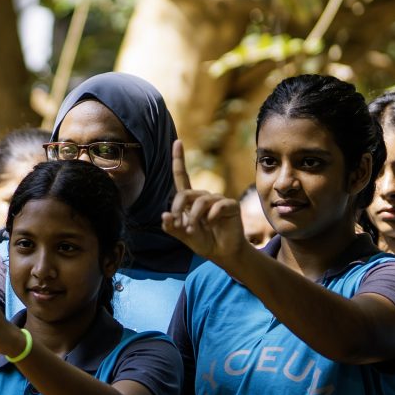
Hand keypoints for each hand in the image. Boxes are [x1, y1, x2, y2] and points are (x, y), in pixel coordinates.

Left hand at [161, 140, 250, 263]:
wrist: (222, 252)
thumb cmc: (203, 241)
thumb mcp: (183, 235)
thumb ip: (171, 227)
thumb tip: (164, 215)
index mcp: (190, 200)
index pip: (182, 177)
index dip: (179, 159)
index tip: (177, 142)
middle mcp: (203, 196)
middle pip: (186, 193)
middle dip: (178, 208)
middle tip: (180, 226)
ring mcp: (218, 199)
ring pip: (200, 201)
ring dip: (193, 217)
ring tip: (192, 230)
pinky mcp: (230, 205)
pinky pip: (218, 205)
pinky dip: (211, 216)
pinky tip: (212, 223)